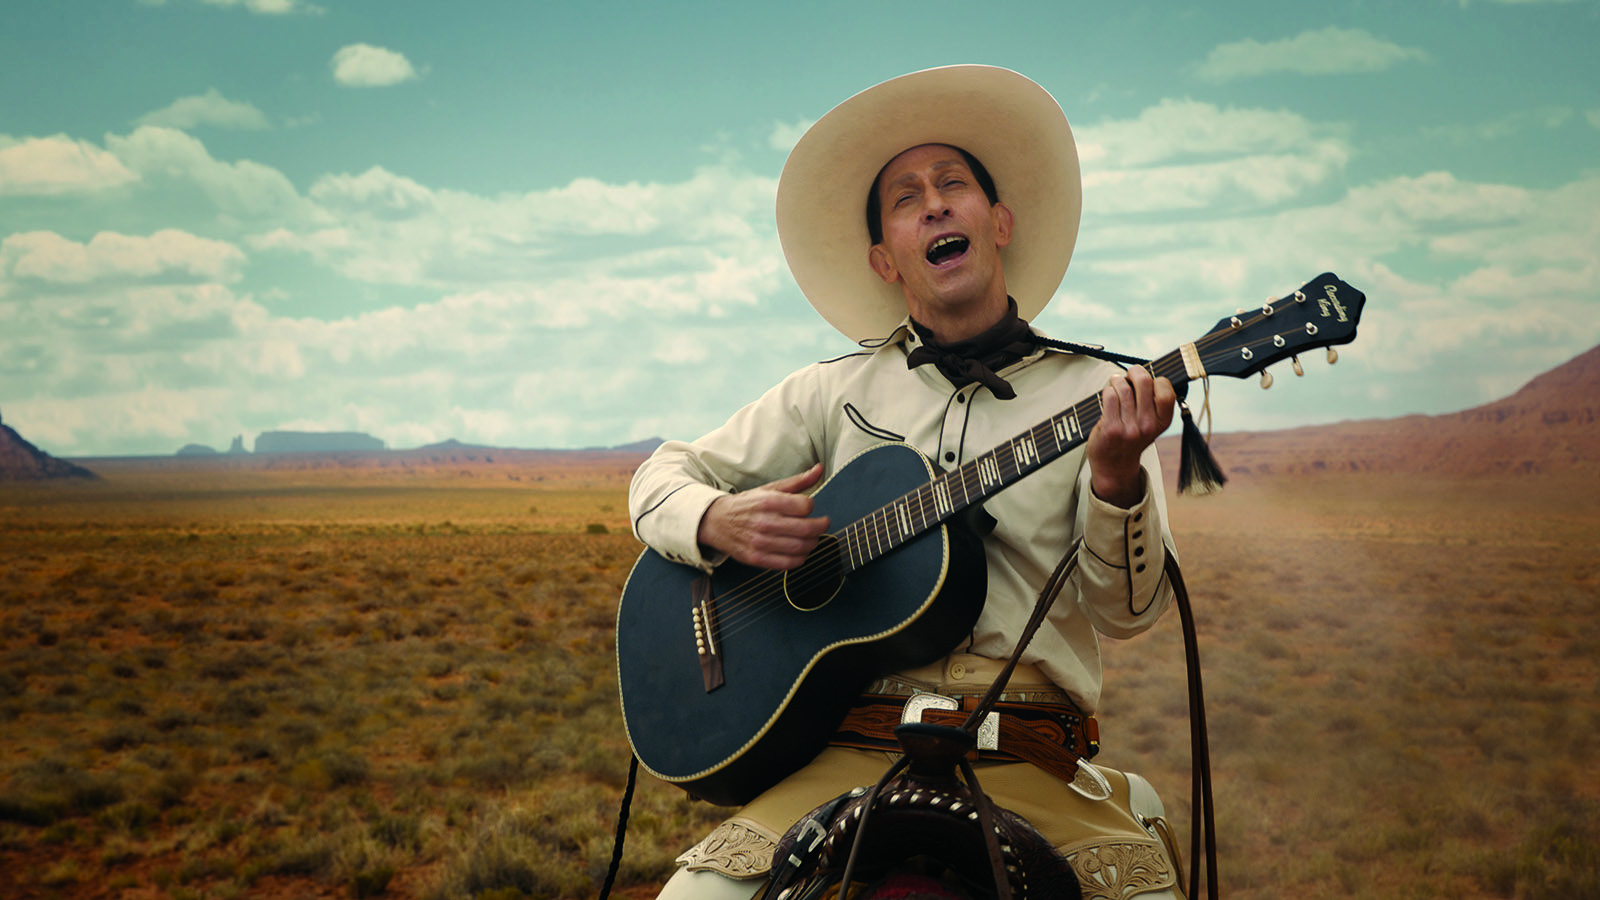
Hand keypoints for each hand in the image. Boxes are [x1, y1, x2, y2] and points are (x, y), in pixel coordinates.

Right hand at [697, 463, 830, 570]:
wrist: (716, 522)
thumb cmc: (747, 505)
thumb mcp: (769, 489)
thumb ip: (797, 481)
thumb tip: (819, 469)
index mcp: (768, 501)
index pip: (805, 506)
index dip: (811, 507)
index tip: (809, 508)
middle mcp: (764, 522)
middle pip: (807, 529)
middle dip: (820, 527)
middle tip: (822, 525)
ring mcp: (760, 542)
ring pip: (800, 547)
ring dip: (813, 543)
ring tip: (812, 538)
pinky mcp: (757, 558)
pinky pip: (788, 563)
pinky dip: (801, 559)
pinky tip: (800, 551)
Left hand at [1087, 367, 1175, 507]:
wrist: (1114, 466)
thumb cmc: (1131, 438)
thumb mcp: (1151, 424)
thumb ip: (1153, 403)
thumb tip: (1147, 371)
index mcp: (1162, 422)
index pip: (1167, 390)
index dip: (1157, 380)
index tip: (1150, 381)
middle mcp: (1148, 425)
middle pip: (1144, 381)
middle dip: (1135, 371)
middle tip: (1130, 374)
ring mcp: (1129, 427)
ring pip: (1123, 387)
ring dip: (1117, 380)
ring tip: (1116, 384)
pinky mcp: (1111, 428)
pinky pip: (1109, 396)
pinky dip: (1107, 390)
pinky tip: (1108, 395)